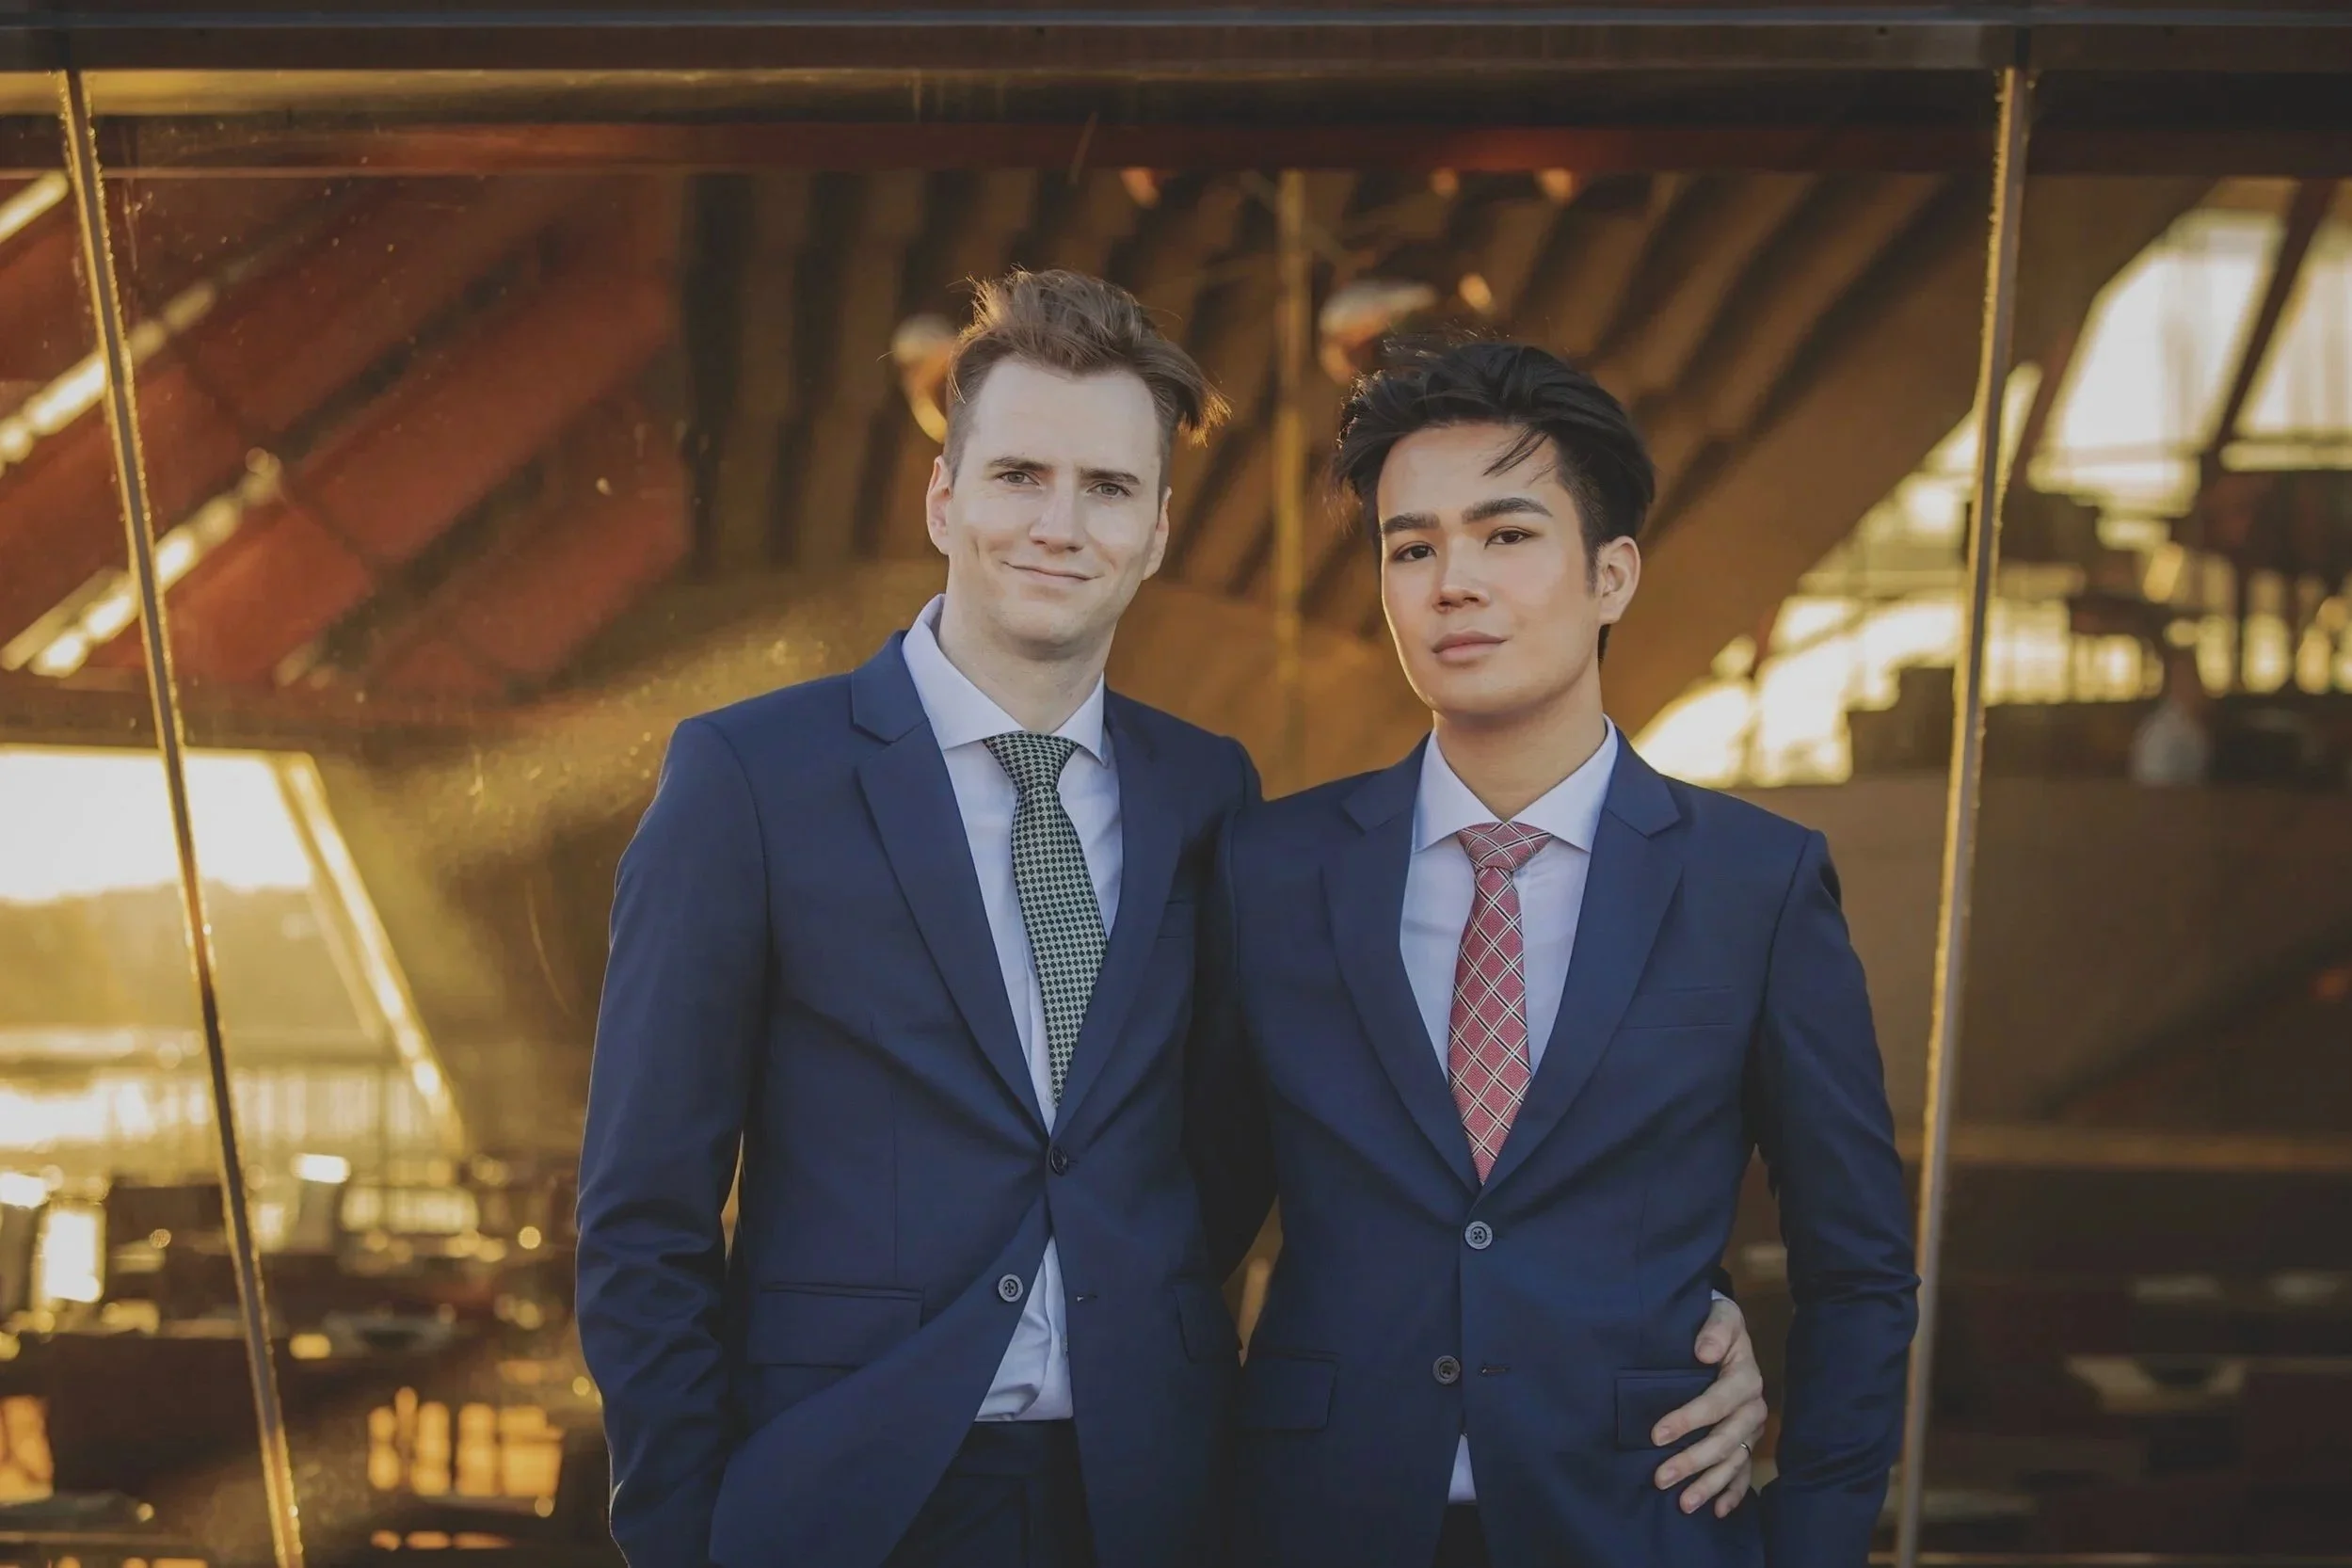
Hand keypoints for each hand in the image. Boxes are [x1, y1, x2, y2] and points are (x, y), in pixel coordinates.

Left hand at [1651, 1295, 1766, 1517]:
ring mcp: (1752, 1427)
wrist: (1727, 1327)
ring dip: (1710, 1485)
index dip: (1688, 1420)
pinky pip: (1744, 1471)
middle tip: (1660, 1478)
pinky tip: (1718, 1511)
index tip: (1656, 1435)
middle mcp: (1754, 1406)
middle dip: (1693, 1462)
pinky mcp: (1748, 1440)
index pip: (1717, 1403)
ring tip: (1684, 1504)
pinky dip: (1733, 1493)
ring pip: (1733, 1461)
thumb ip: (1715, 1328)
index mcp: (1745, 1377)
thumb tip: (1705, 1351)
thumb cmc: (1716, 1321)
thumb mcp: (1720, 1313)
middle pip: (1725, 1440)